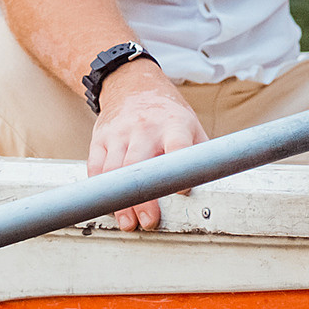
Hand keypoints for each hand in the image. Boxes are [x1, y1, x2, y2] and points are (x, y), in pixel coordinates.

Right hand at [86, 65, 204, 231]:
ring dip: (119, 201)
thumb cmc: (169, 115)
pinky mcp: (101, 138)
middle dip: (143, 197)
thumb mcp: (191, 126)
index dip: (178, 170)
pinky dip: (101, 189)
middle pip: (140, 166)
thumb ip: (199, 156)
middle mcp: (145, 128)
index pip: (177, 146)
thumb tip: (212, 189)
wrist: (134, 86)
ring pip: (114, 171)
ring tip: (128, 223)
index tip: (181, 191)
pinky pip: (96, 167)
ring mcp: (120, 133)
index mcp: (174, 125)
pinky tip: (109, 205)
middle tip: (148, 221)